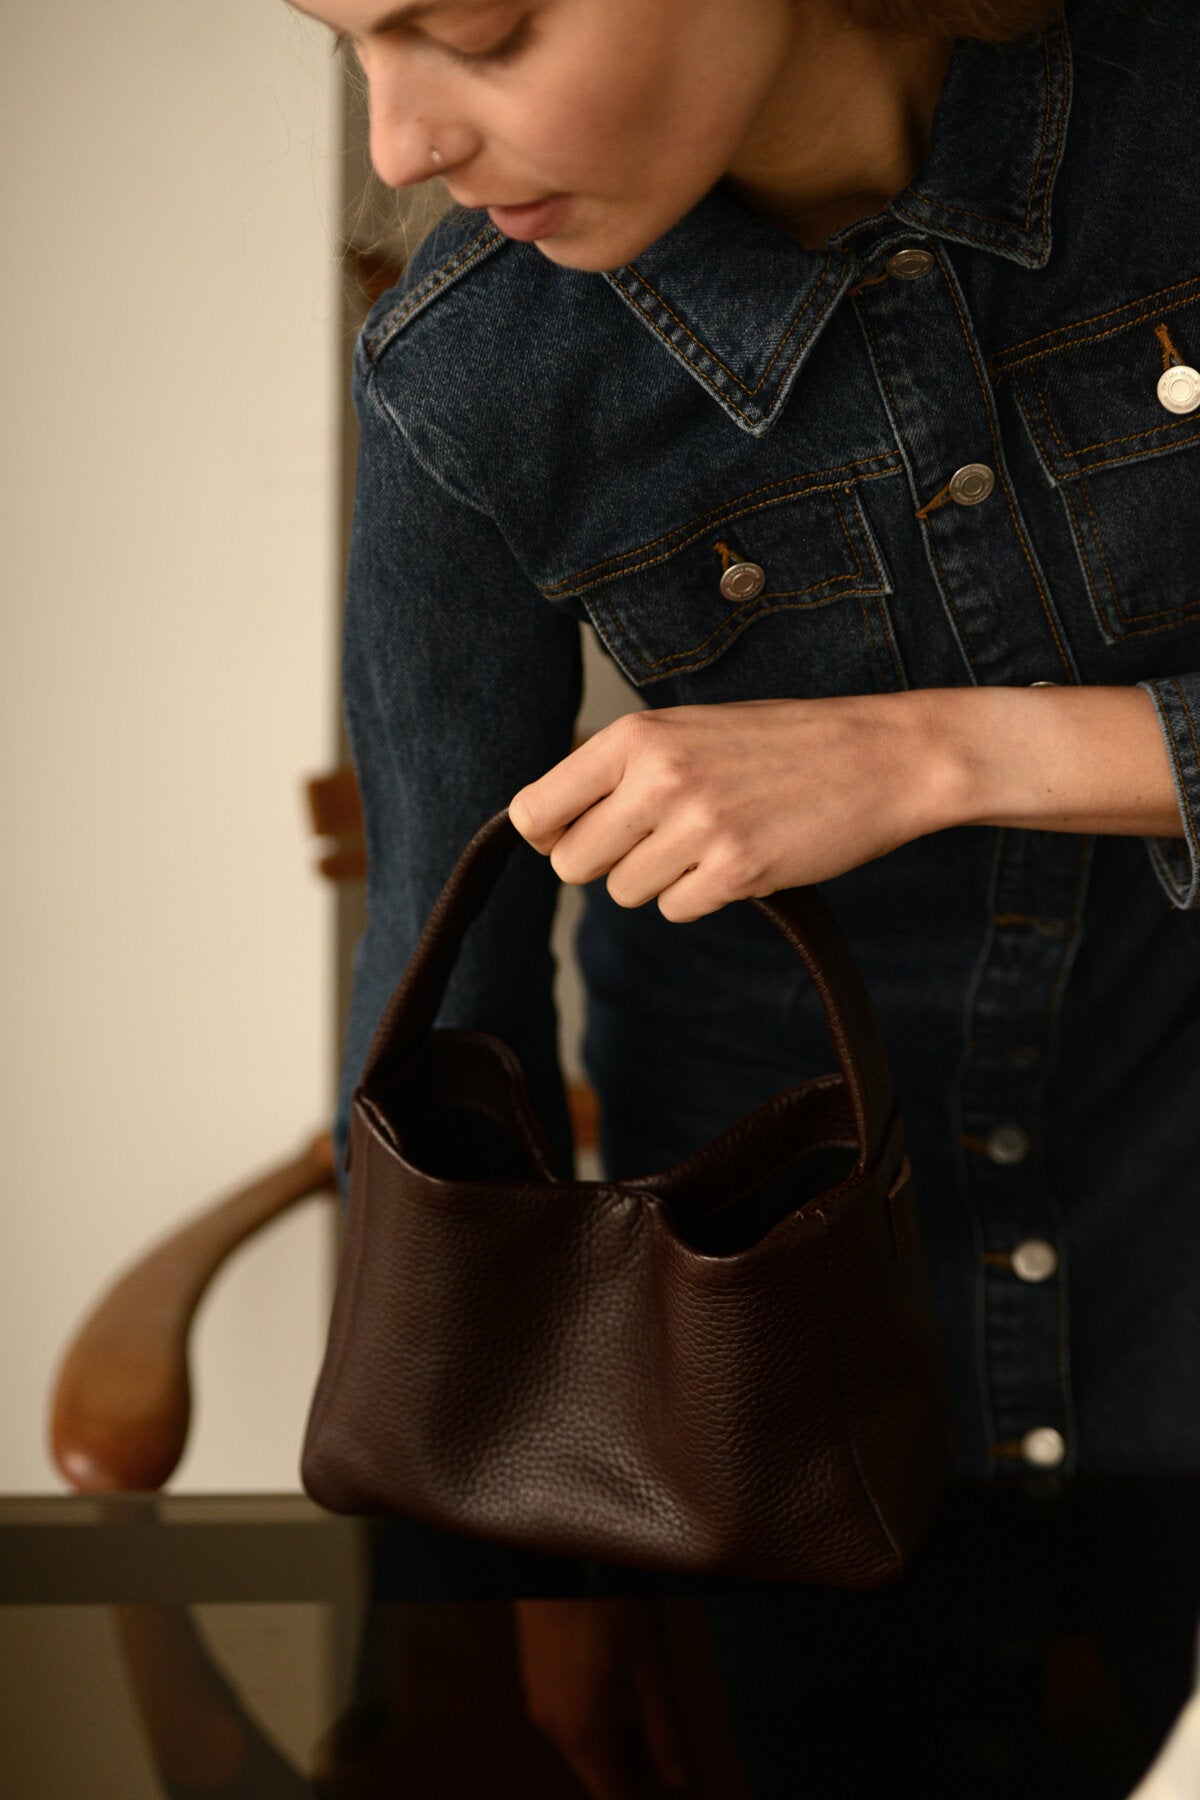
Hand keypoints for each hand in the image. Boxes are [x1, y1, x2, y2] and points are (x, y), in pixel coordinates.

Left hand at [508, 693, 954, 921]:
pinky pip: (676, 909)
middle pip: (573, 863)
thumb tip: (550, 821)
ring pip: (625, 892)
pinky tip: (740, 858)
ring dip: (660, 879)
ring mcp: (697, 827)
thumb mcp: (689, 728)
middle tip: (658, 842)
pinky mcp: (736, 872)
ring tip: (711, 840)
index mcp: (636, 737)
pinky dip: (702, 896)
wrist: (882, 756)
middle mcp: (658, 780)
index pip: (536, 809)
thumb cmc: (785, 741)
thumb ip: (621, 768)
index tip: (574, 836)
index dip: (550, 834)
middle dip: (607, 863)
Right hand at [513, 1597, 691, 1799]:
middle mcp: (554, 1727)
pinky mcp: (533, 1677)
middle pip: (596, 1774)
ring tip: (651, 1730)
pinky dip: (594, 1723)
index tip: (669, 1793)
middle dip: (632, 1776)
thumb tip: (683, 1782)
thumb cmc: (609, 1606)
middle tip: (670, 1764)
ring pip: (580, 1746)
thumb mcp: (650, 1667)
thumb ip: (666, 1730)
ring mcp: (538, 1701)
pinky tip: (618, 1696)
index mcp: (584, 1733)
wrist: (556, 1555)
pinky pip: (567, 1719)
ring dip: (614, 1748)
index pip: (613, 1798)